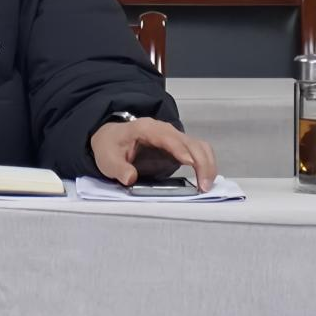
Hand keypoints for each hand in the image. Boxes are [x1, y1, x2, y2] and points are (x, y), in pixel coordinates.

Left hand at [90, 117, 217, 191]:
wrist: (111, 138)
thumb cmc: (110, 146)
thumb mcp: (107, 158)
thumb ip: (118, 168)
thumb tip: (130, 178)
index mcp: (146, 129)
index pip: (168, 137)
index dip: (180, 149)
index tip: (190, 163)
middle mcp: (164, 131)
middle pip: (190, 142)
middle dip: (201, 162)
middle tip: (204, 186)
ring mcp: (174, 138)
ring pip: (199, 146)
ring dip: (207, 164)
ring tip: (206, 186)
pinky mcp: (179, 148)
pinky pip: (198, 152)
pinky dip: (206, 165)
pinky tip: (205, 180)